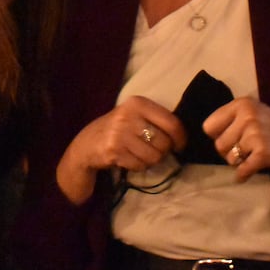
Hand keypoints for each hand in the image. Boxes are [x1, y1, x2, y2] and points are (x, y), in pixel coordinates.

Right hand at [56, 95, 186, 202]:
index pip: (172, 122)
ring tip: (140, 155)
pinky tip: (129, 159)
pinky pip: (140, 165)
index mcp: (138, 103)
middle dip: (163, 151)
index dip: (181, 138)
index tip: (179, 145)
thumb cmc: (118, 129)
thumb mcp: (136, 116)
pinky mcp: (114, 150)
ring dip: (151, 161)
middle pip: (164, 142)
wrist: (87, 143)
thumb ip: (157, 120)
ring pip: (154, 156)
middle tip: (153, 150)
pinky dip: (139, 166)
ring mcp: (120, 133)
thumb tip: (183, 137)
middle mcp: (128, 115)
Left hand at [202, 97, 269, 182]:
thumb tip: (209, 135)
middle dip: (229, 152)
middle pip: (218, 144)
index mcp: (241, 104)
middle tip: (245, 152)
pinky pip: (242, 170)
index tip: (231, 139)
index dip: (218, 136)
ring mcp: (255, 135)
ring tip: (252, 157)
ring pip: (228, 158)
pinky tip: (248, 173)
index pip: (209, 126)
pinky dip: (243, 175)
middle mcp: (246, 116)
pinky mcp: (263, 153)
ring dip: (238, 162)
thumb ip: (233, 119)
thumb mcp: (256, 113)